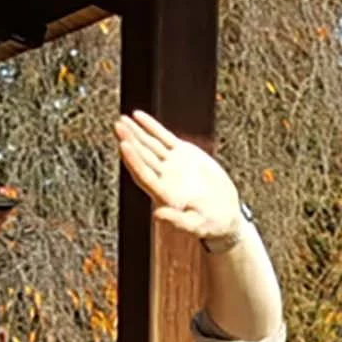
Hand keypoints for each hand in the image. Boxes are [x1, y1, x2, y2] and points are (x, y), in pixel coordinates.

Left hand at [115, 110, 246, 244]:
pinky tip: (138, 116)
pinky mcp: (182, 153)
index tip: (123, 145)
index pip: (143, 174)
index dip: (133, 160)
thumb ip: (177, 221)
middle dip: (130, 140)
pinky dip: (151, 126)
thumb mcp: (195, 225)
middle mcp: (163, 177)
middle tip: (118, 126)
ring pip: (149, 144)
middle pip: (142, 156)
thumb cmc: (209, 223)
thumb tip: (157, 215)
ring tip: (122, 119)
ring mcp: (171, 164)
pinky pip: (163, 137)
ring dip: (135, 132)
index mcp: (163, 193)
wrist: (223, 213)